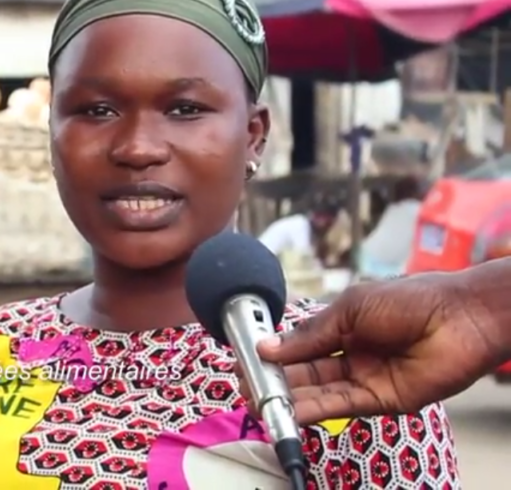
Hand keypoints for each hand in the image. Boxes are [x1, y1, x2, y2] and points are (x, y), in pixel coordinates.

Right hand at [249, 274, 504, 423]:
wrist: (461, 316)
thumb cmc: (412, 299)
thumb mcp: (350, 308)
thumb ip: (310, 334)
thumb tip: (269, 348)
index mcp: (344, 325)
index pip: (300, 343)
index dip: (274, 352)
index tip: (248, 358)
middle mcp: (352, 352)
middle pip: (306, 370)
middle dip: (275, 378)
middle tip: (247, 383)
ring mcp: (366, 376)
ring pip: (320, 390)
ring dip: (290, 397)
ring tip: (260, 400)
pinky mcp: (382, 400)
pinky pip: (342, 406)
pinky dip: (315, 409)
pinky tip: (291, 410)